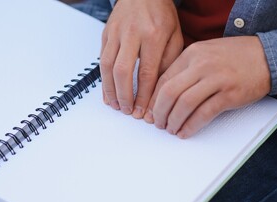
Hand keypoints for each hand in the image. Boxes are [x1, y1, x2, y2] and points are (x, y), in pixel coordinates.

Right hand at [99, 0, 182, 117]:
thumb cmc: (161, 14)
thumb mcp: (175, 36)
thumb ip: (167, 62)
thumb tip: (157, 89)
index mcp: (153, 35)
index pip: (146, 73)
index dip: (143, 95)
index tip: (143, 111)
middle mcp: (132, 34)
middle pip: (123, 71)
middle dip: (124, 96)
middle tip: (127, 111)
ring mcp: (115, 33)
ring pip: (107, 66)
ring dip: (110, 90)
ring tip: (115, 105)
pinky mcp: (106, 34)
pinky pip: (101, 60)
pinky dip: (103, 79)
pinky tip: (107, 92)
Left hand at [145, 36, 270, 137]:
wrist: (266, 56)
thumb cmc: (232, 57)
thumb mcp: (204, 54)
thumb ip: (184, 70)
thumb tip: (162, 96)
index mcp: (191, 54)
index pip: (163, 79)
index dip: (153, 100)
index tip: (149, 112)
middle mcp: (201, 65)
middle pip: (170, 93)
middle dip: (159, 112)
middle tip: (158, 124)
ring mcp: (216, 79)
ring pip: (184, 104)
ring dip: (173, 121)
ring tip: (170, 129)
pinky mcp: (229, 95)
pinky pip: (204, 114)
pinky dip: (191, 126)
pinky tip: (185, 133)